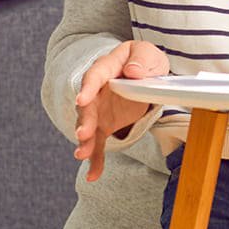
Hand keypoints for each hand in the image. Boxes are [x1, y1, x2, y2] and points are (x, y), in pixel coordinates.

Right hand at [72, 39, 167, 180]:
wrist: (145, 73)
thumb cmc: (143, 60)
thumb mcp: (147, 53)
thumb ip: (141, 60)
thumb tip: (132, 72)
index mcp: (105, 68)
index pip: (94, 77)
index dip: (87, 88)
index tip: (81, 100)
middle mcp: (96, 91)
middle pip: (87, 106)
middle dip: (84, 121)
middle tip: (82, 135)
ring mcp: (98, 110)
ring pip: (88, 127)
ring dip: (85, 142)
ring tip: (82, 155)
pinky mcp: (103, 125)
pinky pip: (98, 144)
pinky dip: (96, 160)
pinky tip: (93, 175)